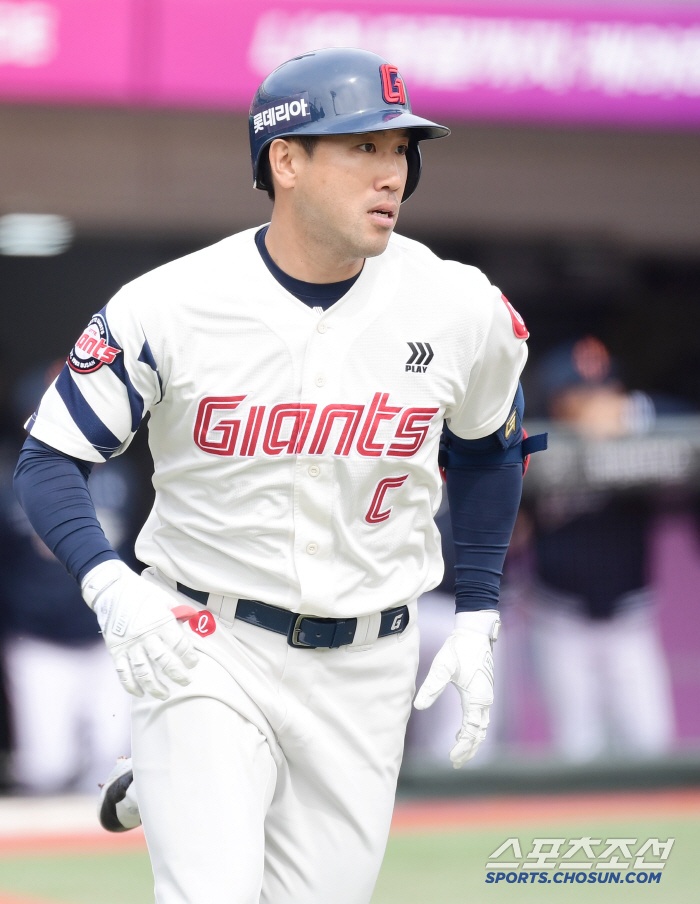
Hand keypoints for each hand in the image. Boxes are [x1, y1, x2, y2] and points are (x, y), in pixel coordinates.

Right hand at [82, 560, 198, 699]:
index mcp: (160, 622)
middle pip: (164, 661)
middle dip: (177, 674)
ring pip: (144, 672)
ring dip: (155, 686)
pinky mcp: (116, 650)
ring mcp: (130, 645)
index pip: (179, 644)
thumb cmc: (141, 593)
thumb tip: (193, 623)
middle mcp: (146, 636)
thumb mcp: (164, 598)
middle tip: (186, 681)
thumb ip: (178, 614)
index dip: (188, 656)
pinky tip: (140, 693)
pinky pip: (123, 672)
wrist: (112, 589)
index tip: (193, 663)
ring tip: (165, 694)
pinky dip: (131, 685)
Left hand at [413, 610, 498, 767]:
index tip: (452, 759)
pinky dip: (473, 729)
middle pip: (480, 733)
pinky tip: (462, 732)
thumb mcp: (442, 666)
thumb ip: (431, 687)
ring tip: (459, 753)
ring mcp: (486, 696)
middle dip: (469, 750)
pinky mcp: (483, 691)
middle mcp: (485, 700)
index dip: (463, 747)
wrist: (474, 633)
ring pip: (482, 727)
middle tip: (455, 763)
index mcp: (477, 698)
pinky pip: (481, 717)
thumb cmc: (459, 648)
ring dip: (472, 741)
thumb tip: (418, 706)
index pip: (472, 731)